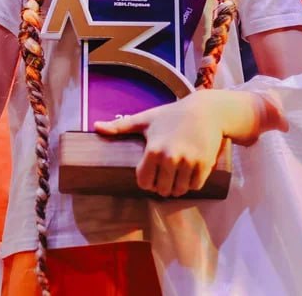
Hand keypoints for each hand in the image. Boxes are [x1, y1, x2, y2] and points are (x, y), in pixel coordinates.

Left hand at [94, 89, 284, 196]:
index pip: (144, 182)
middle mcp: (171, 158)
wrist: (206, 111)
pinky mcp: (205, 165)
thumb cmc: (172, 114)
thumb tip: (96, 127)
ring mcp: (189, 162)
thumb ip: (120, 126)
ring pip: (180, 190)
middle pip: (162, 189)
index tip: (150, 176)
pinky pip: (196, 186)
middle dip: (162, 186)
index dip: (146, 182)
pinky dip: (192, 184)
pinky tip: (189, 175)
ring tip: (176, 178)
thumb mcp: (145, 119)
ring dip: (177, 187)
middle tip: (164, 178)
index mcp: (153, 150)